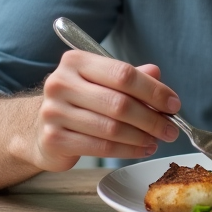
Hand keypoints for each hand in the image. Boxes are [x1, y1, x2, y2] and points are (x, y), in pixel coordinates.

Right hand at [30, 50, 181, 171]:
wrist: (37, 128)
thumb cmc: (79, 101)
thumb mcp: (102, 82)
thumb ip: (129, 77)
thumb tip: (157, 74)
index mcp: (76, 61)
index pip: (123, 74)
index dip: (153, 91)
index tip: (173, 104)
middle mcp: (61, 83)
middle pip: (119, 103)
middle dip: (152, 119)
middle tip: (172, 129)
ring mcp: (54, 112)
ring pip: (111, 128)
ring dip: (141, 137)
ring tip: (158, 140)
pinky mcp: (53, 139)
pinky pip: (100, 148)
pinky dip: (127, 151)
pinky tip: (141, 149)